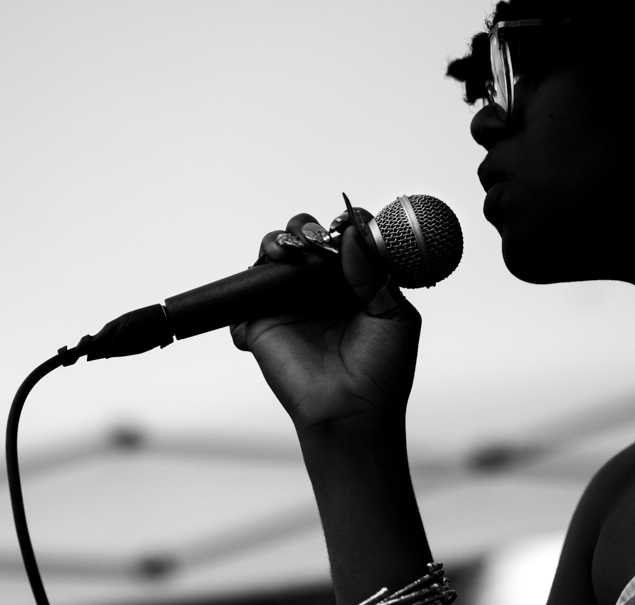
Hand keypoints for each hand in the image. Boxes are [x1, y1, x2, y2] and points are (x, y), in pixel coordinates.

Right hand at [231, 212, 421, 434]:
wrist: (353, 413)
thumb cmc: (381, 370)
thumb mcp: (392, 314)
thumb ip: (373, 271)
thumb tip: (351, 234)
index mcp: (354, 281)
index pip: (345, 238)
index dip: (345, 223)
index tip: (349, 221)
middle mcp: (320, 288)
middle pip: (304, 238)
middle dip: (305, 227)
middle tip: (313, 239)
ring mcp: (289, 303)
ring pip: (272, 257)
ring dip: (276, 243)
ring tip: (286, 252)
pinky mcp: (261, 323)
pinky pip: (242, 298)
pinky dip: (243, 291)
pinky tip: (266, 296)